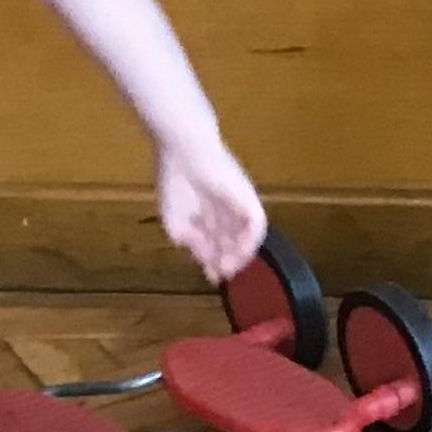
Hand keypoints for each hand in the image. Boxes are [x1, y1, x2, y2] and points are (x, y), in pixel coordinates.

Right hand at [156, 132, 266, 283]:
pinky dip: (250, 242)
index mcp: (207, 213)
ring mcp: (239, 205)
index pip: (216, 241)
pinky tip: (241, 255)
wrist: (185, 154)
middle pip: (231, 241)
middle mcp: (226, 211)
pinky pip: (256, 225)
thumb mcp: (176, 221)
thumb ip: (189, 241)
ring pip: (245, 235)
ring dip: (239, 254)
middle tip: (222, 277)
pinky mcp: (249, 199)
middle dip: (226, 260)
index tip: (212, 277)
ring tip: (229, 269)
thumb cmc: (175, 183)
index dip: (214, 260)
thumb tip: (201, 258)